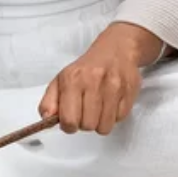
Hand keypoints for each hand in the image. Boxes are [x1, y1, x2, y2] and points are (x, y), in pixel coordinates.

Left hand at [39, 22, 163, 134]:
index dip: (68, 126)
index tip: (70, 122)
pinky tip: (110, 103)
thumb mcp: (60, 81)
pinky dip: (114, 116)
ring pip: (104, 126)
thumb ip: (49, 102)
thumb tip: (46, 119)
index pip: (69, 119)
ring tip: (97, 109)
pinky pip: (120, 119)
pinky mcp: (130, 91)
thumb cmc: (85, 69)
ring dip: (99, 123)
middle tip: (85, 112)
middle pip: (88, 125)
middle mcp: (93, 82)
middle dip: (84, 124)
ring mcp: (114, 86)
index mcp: (72, 80)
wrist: (116, 50)